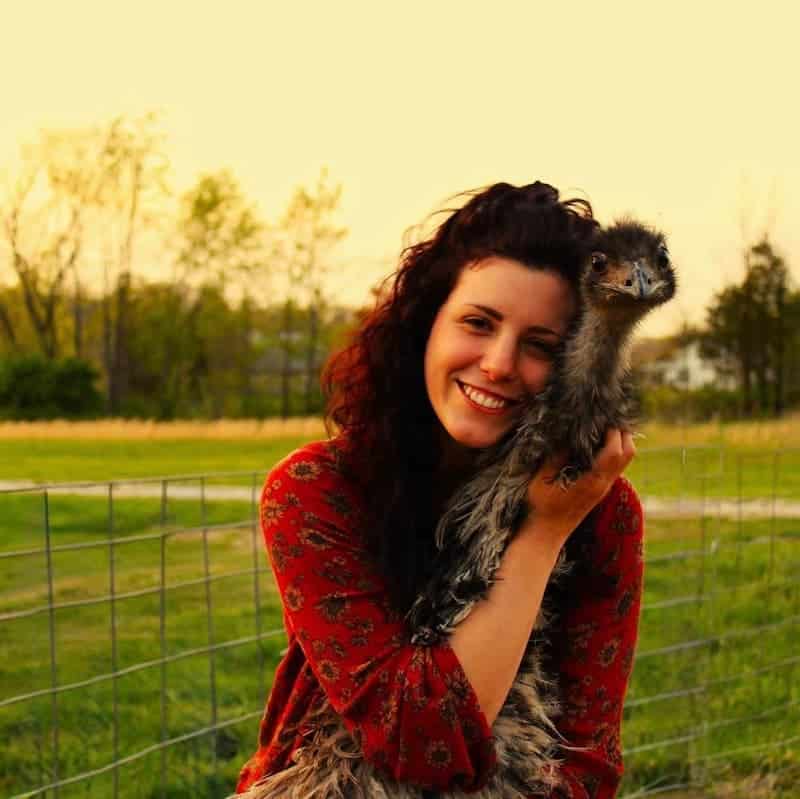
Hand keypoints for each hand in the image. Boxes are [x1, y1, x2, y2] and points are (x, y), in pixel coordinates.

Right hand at [522, 428, 635, 545]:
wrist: (545, 534)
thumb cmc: (540, 507)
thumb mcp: (542, 478)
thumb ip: (557, 456)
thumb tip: (568, 434)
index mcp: (592, 481)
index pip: (615, 451)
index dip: (613, 431)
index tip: (602, 415)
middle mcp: (603, 484)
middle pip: (628, 453)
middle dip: (622, 433)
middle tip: (606, 418)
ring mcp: (603, 488)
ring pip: (624, 460)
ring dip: (619, 441)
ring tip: (600, 427)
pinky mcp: (599, 490)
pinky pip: (614, 466)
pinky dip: (612, 451)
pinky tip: (594, 444)